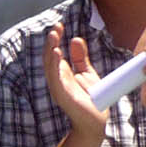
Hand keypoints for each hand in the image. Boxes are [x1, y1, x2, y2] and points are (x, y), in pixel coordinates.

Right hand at [43, 24, 106, 140]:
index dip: (56, 39)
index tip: (59, 25)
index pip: (55, 52)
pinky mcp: (62, 95)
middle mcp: (57, 79)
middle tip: (55, 27)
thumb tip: (75, 39)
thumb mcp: (87, 73)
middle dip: (51, 42)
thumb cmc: (91, 99)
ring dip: (50, 50)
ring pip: (50, 65)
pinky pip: (55, 78)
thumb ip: (80, 58)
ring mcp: (58, 87)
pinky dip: (54, 65)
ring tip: (54, 36)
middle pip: (50, 57)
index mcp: (62, 73)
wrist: (95, 121)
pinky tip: (56, 54)